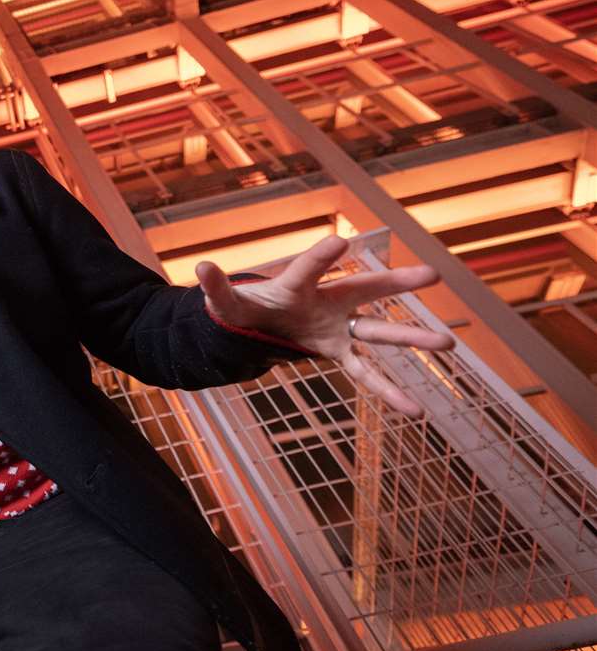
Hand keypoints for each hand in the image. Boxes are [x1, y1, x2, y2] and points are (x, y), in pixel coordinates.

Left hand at [196, 235, 454, 416]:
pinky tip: (415, 408)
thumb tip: (202, 268)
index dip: (322, 256)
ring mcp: (337, 327)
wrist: (257, 323)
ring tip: (447, 345)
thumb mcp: (226, 301)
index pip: (309, 268)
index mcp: (297, 284)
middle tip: (432, 273)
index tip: (340, 241)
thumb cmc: (245, 306)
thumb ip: (216, 288)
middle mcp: (326, 301)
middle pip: (364, 290)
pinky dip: (388, 391)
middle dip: (396, 283)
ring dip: (411, 339)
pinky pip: (367, 373)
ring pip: (378, 332)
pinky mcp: (337, 351)